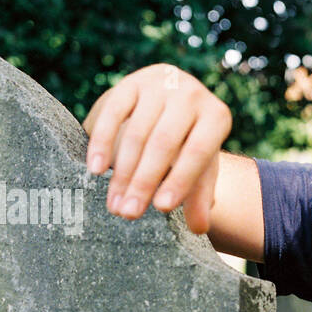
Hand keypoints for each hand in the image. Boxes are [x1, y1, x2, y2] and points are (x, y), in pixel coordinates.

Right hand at [82, 64, 231, 234]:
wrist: (171, 104)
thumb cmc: (189, 144)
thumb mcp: (200, 168)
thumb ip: (200, 196)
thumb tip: (199, 228)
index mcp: (216, 116)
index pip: (198, 151)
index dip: (180, 180)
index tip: (161, 208)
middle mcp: (191, 94)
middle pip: (164, 144)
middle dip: (144, 182)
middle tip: (129, 213)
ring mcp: (160, 84)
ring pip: (136, 132)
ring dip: (122, 172)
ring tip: (115, 204)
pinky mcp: (131, 83)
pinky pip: (112, 114)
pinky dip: (102, 143)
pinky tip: (95, 170)